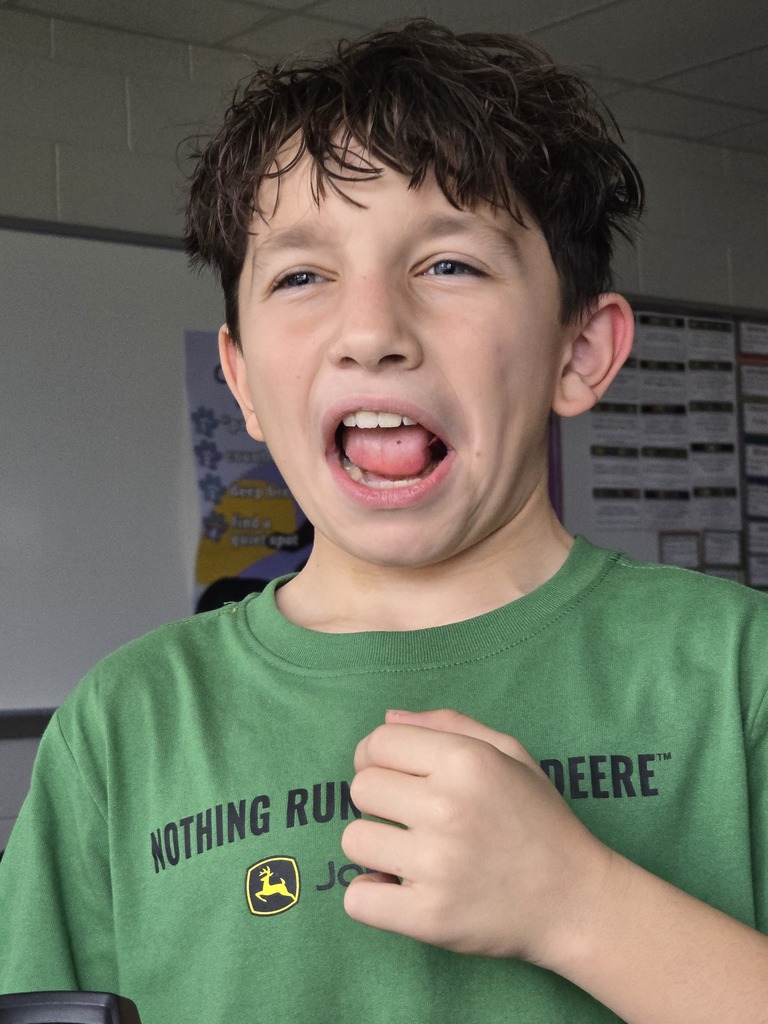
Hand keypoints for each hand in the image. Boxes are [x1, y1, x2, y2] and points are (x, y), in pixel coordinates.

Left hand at [341, 709, 613, 965]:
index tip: (393, 777)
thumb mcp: (510, 753)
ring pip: (354, 841)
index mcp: (466, 760)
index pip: (377, 743)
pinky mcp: (429, 916)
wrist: (576, 901)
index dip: (375, 757)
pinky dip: (371, 896)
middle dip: (378, 802)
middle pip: (361, 789)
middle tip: (410, 818)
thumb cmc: (539, 820)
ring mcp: (437, 864)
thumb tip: (389, 718)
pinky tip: (398, 889)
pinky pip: (357, 899)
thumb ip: (448, 725)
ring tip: (409, 854)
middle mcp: (448, 806)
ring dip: (375, 849)